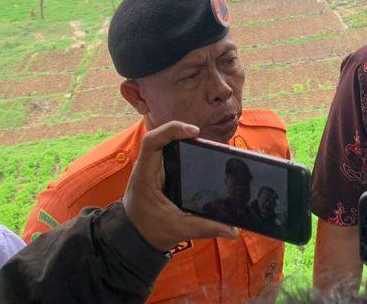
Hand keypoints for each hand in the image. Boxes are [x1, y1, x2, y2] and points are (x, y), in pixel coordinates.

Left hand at [123, 121, 237, 251]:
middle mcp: (147, 168)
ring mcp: (152, 168)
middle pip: (160, 137)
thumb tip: (233, 230)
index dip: (172, 130)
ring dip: (180, 137)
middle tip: (201, 137)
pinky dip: (180, 146)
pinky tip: (195, 151)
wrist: (134, 237)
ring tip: (201, 141)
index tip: (194, 132)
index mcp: (146, 177)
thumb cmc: (149, 231)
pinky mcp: (159, 172)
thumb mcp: (178, 230)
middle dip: (181, 131)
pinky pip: (167, 151)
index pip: (152, 142)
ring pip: (164, 142)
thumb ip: (205, 227)